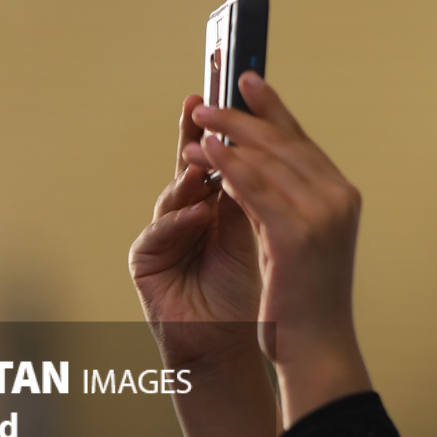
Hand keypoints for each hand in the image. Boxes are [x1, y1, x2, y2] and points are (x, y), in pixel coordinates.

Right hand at [130, 93, 263, 369]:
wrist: (229, 346)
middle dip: (201, 133)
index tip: (237, 90)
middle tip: (208, 104)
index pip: (220, 153)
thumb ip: (265, 193)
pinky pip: (158, 234)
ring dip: (192, 175)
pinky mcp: (146, 262)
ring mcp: (163, 233)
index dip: (228, 123)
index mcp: (214, 200)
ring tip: (207, 157)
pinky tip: (199, 212)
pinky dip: (179, 221)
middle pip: (189, 162)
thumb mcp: (264, 232)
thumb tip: (289, 145)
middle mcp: (184, 210)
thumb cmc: (250, 291)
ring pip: (173, 193)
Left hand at [186, 71, 370, 425]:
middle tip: (208, 102)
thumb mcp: (296, 238)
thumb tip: (246, 164)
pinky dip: (226, 166)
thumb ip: (279, 200)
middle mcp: (339, 198)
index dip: (273, 107)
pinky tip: (203, 156)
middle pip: (283, 142)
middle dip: (242, 117)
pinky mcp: (297, 234)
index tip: (248, 80)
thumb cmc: (304, 299)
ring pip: (267, 159)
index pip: (301, 141)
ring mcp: (323, 214)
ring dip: (227, 136)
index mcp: (342, 196)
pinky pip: (253, 188)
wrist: (318, 346)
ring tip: (198, 123)